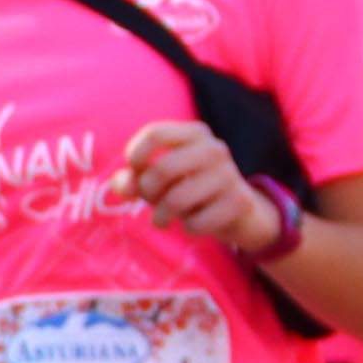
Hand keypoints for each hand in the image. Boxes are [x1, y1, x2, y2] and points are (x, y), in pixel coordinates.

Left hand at [107, 121, 277, 251]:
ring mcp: (229, 174)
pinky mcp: (239, 202)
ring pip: (176, 200)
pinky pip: (196, 222)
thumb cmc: (188, 187)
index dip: (136, 155)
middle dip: (147, 191)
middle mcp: (214, 149)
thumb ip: (132, 179)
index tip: (136, 170)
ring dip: (162, 216)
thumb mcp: (158, 180)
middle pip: (161, 170)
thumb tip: (123, 184)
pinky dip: (187, 228)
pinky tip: (193, 223)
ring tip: (163, 218)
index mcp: (194, 134)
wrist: (240, 209)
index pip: (155, 134)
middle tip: (150, 200)